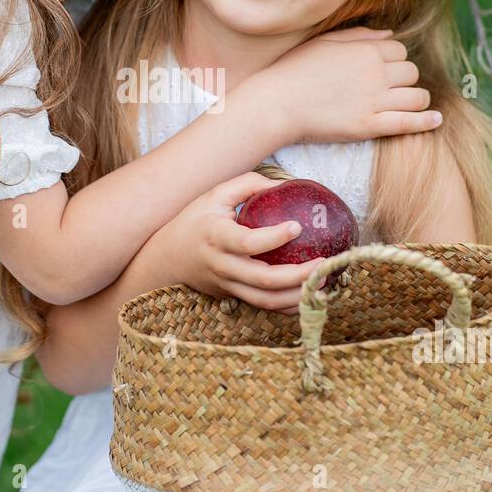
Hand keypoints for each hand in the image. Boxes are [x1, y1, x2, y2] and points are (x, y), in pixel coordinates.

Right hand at [151, 171, 327, 313]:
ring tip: (323, 279)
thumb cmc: (195, 220)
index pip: (248, 243)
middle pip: (263, 279)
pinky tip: (309, 293)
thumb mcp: (215, 194)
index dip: (274, 237)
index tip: (298, 225)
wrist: (167, 257)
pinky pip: (264, 306)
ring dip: (298, 295)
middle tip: (324, 263)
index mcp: (216, 237)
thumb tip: (284, 185)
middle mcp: (222, 265)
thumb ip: (248, 185)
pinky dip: (288, 305)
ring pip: (266, 300)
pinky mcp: (233, 296)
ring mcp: (228, 285)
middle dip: (298, 275)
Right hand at [254, 27, 441, 145]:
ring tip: (410, 104)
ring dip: (417, 99)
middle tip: (391, 87)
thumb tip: (390, 33)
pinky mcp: (369, 126)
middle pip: (411, 72)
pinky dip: (426, 121)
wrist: (276, 103)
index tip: (384, 70)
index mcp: (366, 50)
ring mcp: (375, 101)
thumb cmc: (295, 70)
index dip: (394, 60)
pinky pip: (409, 123)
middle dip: (404, 79)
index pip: (400, 51)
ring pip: (417, 96)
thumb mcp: (326, 41)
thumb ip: (360, 35)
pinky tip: (435, 120)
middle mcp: (376, 73)